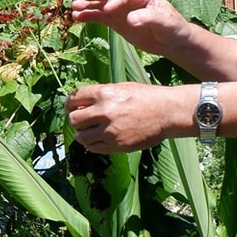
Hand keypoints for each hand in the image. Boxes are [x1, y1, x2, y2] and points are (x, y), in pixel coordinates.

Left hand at [66, 81, 183, 152]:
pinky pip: (94, 148)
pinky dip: (92, 144)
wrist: (166, 112)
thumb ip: (100, 95)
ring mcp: (110, 131)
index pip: (73, 99)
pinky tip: (98, 139)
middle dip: (76, 120)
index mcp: (103, 94)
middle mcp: (104, 112)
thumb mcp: (121, 88)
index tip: (71, 108)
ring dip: (82, 134)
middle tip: (82, 121)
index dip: (69, 104)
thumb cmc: (145, 97)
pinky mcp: (117, 145)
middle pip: (73, 120)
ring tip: (89, 132)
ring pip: (81, 137)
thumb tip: (81, 104)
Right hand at [70, 0, 191, 55]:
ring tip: (74, 8)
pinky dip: (89, 17)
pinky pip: (100, 17)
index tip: (107, 9)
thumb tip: (130, 19)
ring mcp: (121, 10)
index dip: (116, 0)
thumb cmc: (173, 28)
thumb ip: (148, 19)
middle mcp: (130, 0)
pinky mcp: (117, 21)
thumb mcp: (165, 23)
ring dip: (88, 6)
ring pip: (102, 5)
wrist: (172, 41)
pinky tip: (77, 18)